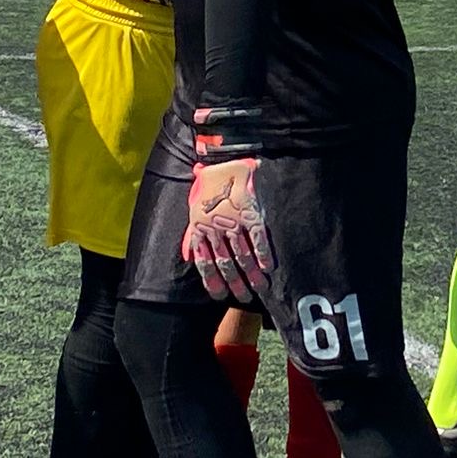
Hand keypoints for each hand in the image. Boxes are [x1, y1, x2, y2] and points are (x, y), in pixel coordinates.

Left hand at [181, 157, 273, 302]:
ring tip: (260, 288)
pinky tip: (268, 267)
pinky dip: (263, 254)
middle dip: (236, 283)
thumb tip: (188, 255)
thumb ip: (191, 234)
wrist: (224, 159)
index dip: (214, 282)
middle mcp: (215, 227)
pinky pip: (257, 238)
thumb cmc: (209, 184)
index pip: (206, 262)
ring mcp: (234, 221)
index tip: (221, 298)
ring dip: (251, 274)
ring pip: (242, 254)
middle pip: (226, 263)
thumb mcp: (193, 208)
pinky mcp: (250, 212)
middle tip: (246, 298)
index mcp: (199, 227)